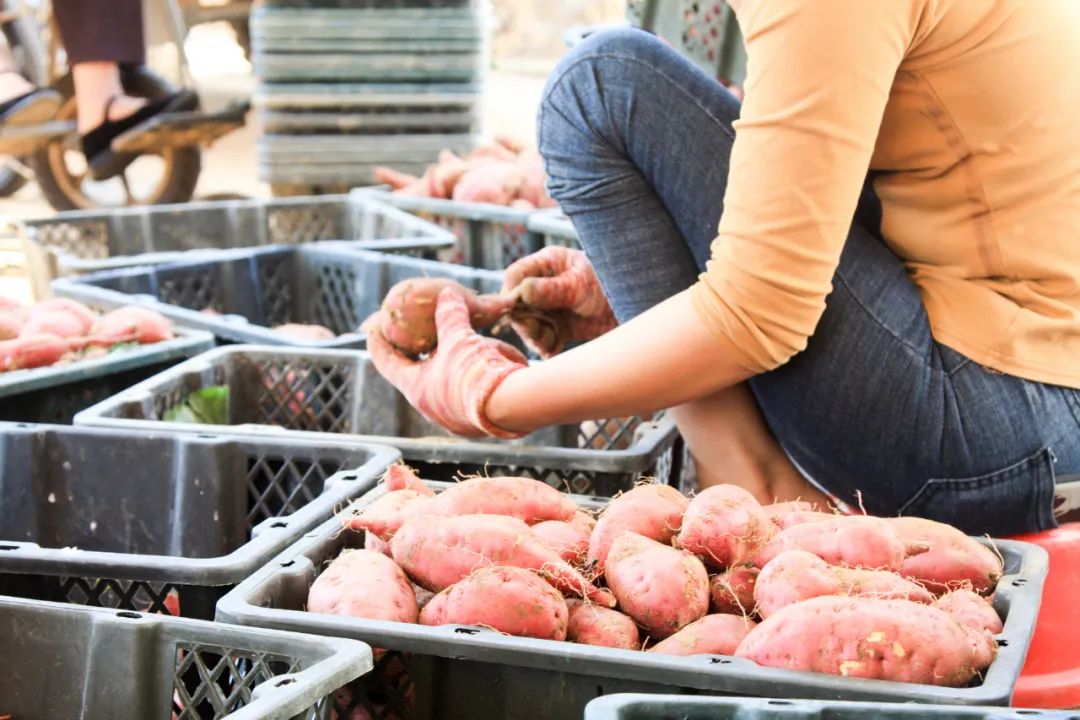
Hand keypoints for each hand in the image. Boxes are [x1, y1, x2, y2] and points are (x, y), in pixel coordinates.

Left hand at [364, 287, 527, 437]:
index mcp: (416, 388)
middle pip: (426, 370)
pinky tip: (509, 362)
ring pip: (459, 378)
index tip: (373, 329)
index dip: (379, 344)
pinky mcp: (478, 421)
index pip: (387, 363)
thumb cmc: (475, 373)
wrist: (512, 407)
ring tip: (495, 349)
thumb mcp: (459, 337)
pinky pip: (480, 389)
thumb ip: (450, 315)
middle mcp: (432, 407)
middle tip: (432, 334)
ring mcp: (455, 416)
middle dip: (435, 350)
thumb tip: (447, 294)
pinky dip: (490, 372)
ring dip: (475, 359)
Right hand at [502, 246, 617, 356]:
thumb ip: (550, 289)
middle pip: (517, 304)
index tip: (516, 309)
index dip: (510, 293)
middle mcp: (544, 285)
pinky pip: (542, 339)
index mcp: (547, 264)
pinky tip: (557, 347)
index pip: (515, 275)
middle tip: (540, 330)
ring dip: (536, 336)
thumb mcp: (579, 285)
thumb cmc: (610, 284)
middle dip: (525, 320)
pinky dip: (546, 346)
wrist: (635, 307)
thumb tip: (520, 293)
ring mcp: (551, 307)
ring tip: (552, 339)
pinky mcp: (560, 327)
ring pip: (528, 325)